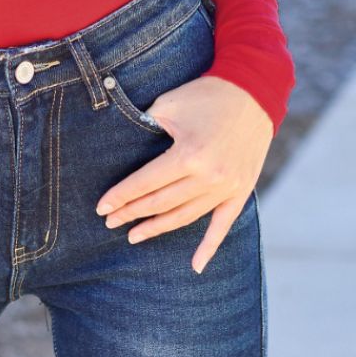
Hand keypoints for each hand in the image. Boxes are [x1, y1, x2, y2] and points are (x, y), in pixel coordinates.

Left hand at [95, 75, 272, 273]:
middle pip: (161, 203)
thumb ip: (147, 129)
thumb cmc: (205, 95)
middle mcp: (208, 177)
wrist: (252, 91)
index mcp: (188, 155)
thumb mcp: (168, 105)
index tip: (102, 208)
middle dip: (132, 213)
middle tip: (110, 223)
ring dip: (158, 227)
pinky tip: (195, 265)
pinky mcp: (241, 190)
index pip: (145, 183)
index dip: (121, 196)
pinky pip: (223, 224)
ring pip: (185, 216)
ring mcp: (227, 187)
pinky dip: (209, 247)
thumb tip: (125, 151)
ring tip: (135, 235)